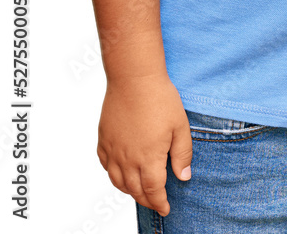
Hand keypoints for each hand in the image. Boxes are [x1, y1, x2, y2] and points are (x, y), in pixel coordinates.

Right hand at [97, 73, 191, 217]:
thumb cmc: (160, 99)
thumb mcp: (180, 126)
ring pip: (118, 182)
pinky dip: (114, 175)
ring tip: (140, 191)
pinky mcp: (104, 139)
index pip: (154, 191)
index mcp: (149, 159)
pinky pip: (106, 166)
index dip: (160, 203)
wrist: (134, 78)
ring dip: (129, 191)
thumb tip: (183, 177)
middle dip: (147, 200)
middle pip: (135, 190)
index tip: (166, 208)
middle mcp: (127, 160)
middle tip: (155, 202)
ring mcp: (113, 150)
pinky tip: (121, 172)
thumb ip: (182, 154)